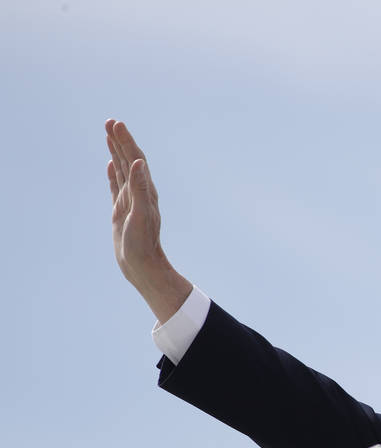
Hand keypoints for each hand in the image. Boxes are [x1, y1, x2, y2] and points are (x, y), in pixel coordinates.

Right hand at [106, 119, 190, 320]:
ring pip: (123, 170)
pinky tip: (111, 164)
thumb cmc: (142, 244)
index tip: (116, 124)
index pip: (136, 159)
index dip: (126, 142)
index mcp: (145, 191)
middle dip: (120, 141)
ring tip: (110, 135)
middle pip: (130, 160)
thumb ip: (140, 188)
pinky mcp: (122, 210)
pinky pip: (118, 186)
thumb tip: (139, 163)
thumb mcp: (140, 215)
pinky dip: (114, 173)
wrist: (142, 266)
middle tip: (110, 122)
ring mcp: (130, 201)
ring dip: (117, 152)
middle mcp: (139, 193)